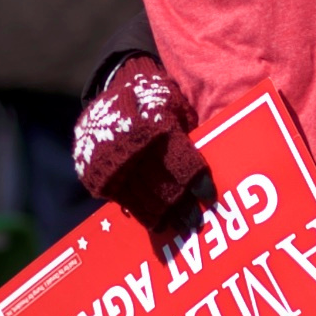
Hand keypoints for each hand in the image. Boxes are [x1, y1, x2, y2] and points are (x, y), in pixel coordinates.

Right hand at [72, 52, 205, 224]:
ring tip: (183, 227)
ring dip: (166, 215)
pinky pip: (124, 201)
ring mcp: (112, 164)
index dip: (197, 182)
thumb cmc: (153, 96)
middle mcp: (132, 148)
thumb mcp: (173, 101)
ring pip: (144, 199)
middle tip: (198, 223)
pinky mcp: (96, 175)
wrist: (109, 88)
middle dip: (183, 208)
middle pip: (163, 187)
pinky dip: (143, 213)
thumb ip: (190, 128)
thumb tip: (219, 150)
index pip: (181, 163)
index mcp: (155, 126)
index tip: (209, 197)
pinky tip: (159, 223)